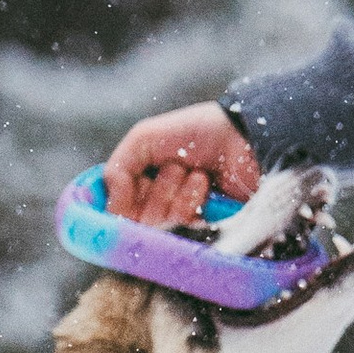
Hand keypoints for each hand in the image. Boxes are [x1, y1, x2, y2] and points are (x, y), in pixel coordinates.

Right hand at [103, 102, 260, 225]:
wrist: (242, 137)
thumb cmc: (195, 131)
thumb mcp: (143, 138)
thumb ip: (117, 169)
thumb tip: (111, 208)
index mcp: (138, 177)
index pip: (112, 204)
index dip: (117, 200)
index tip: (129, 187)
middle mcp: (154, 197)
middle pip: (132, 215)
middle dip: (151, 188)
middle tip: (172, 166)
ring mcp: (177, 211)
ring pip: (156, 219)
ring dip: (172, 189)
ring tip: (193, 169)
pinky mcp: (200, 222)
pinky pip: (182, 220)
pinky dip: (192, 197)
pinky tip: (205, 181)